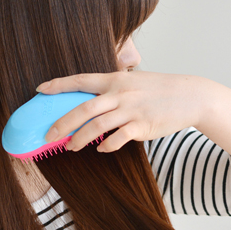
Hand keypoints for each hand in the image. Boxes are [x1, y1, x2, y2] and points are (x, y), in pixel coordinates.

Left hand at [36, 71, 204, 152]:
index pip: (81, 81)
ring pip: (97, 126)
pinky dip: (106, 146)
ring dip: (80, 139)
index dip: (58, 85)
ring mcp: (131, 110)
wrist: (191, 96)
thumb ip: (113, 88)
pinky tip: (101, 150)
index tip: (40, 90)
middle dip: (62, 123)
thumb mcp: (134, 81)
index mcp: (115, 79)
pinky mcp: (142, 125)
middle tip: (48, 135)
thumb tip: (92, 100)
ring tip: (70, 147)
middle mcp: (120, 93)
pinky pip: (118, 139)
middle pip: (83, 109)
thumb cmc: (160, 90)